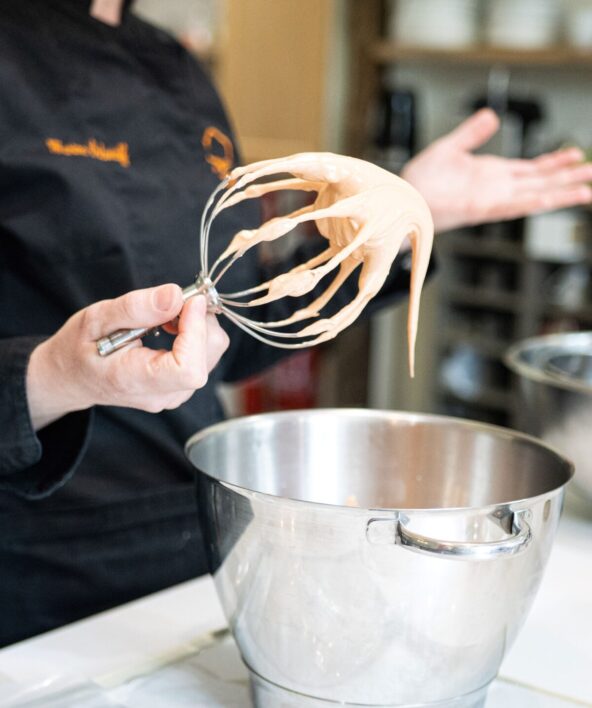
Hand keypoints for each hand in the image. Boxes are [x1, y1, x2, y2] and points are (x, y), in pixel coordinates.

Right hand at [27, 284, 228, 429]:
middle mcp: (163, 395)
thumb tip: (175, 295)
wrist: (73, 377)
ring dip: (198, 325)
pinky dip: (196, 334)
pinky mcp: (182, 386)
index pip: (188, 368)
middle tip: (174, 300)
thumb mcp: (96, 319)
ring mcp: (175, 394)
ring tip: (165, 315)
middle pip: (207, 357)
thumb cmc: (80, 348)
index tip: (189, 301)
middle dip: (200, 321)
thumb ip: (134, 308)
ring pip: (211, 354)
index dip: (196, 331)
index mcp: (137, 381)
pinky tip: (170, 326)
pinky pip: (205, 356)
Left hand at [401, 108, 591, 231]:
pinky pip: (513, 205)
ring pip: (534, 196)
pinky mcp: (481, 208)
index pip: (530, 169)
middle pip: (540, 182)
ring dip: (560, 193)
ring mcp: (491, 200)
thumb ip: (472, 133)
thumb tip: (492, 115)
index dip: (553, 163)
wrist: (403, 198)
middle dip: (567, 178)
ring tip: (586, 190)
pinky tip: (553, 199)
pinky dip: (534, 202)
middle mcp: (496, 188)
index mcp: (491, 175)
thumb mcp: (450, 147)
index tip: (575, 156)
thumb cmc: (420, 180)